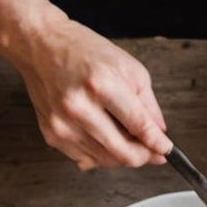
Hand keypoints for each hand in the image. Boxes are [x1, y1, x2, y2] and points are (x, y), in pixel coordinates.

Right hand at [4, 13, 170, 168]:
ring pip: (107, 161)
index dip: (158, 144)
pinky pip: (86, 159)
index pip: (140, 127)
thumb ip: (147, 103)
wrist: (40, 45)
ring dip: (123, 156)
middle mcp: (79, 107)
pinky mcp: (52, 135)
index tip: (166, 150)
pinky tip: (104, 138)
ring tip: (128, 141)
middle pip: (124, 153)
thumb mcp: (127, 67)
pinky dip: (101, 155)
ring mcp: (63, 124)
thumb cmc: (82, 51)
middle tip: (153, 152)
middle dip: (144, 156)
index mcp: (101, 85)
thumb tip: (158, 133)